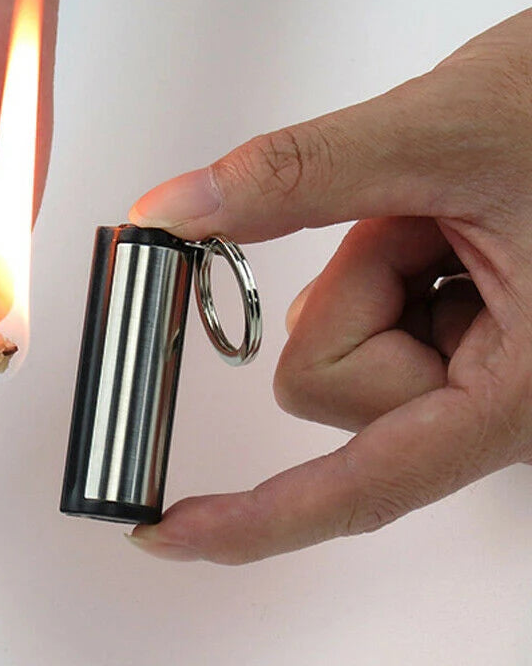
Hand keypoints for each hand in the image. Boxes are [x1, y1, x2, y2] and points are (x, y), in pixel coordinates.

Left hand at [127, 9, 531, 562]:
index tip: (169, 533)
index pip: (365, 486)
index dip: (257, 519)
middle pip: (328, 387)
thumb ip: (298, 177)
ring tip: (455, 217)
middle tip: (429, 221)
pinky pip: (372, 320)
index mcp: (523, 394)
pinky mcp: (472, 342)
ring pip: (341, 352)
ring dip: (374, 267)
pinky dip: (386, 262)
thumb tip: (176, 211)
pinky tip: (453, 228)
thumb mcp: (446, 132)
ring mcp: (487, 374)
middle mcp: (504, 404)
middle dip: (356, 288)